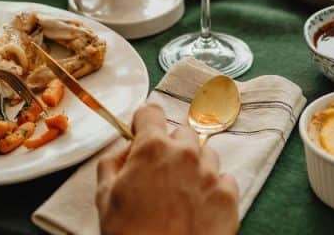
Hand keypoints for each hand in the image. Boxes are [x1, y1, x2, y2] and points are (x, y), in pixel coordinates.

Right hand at [96, 104, 238, 234]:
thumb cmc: (129, 234)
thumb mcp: (104, 196)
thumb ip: (113, 162)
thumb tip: (126, 150)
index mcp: (152, 148)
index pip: (151, 112)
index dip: (144, 123)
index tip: (142, 135)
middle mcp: (185, 154)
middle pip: (181, 133)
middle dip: (171, 148)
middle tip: (160, 175)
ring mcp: (210, 174)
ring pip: (205, 154)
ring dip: (194, 166)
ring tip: (180, 194)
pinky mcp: (228, 196)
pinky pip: (224, 178)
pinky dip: (212, 188)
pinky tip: (198, 207)